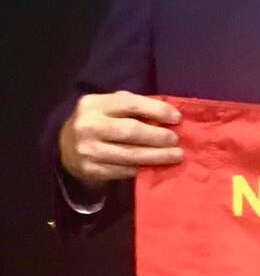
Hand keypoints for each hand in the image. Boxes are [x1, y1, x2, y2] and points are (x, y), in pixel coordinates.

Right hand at [58, 92, 181, 187]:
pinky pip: (124, 171)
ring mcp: (88, 150)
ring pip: (130, 155)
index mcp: (93, 104)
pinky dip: (144, 169)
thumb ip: (132, 107)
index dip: (156, 110)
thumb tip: (167, 115)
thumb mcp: (108, 108)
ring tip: (175, 156)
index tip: (177, 118)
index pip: (130, 104)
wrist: (65, 149)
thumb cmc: (98, 123)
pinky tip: (157, 166)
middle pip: (131, 131)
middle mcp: (88, 126)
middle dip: (158, 136)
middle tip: (176, 141)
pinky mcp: (92, 170)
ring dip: (157, 156)